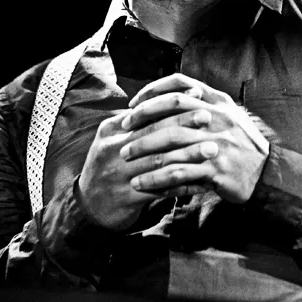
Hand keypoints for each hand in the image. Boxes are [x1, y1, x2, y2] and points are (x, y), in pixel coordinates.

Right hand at [77, 84, 214, 230]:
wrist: (89, 207)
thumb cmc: (112, 165)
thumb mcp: (116, 139)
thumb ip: (139, 121)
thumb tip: (176, 95)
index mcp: (111, 130)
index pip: (144, 112)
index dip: (172, 103)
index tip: (197, 95)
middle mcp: (113, 150)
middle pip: (153, 134)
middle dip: (184, 124)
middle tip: (209, 117)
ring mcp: (118, 175)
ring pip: (159, 161)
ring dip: (189, 155)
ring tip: (212, 149)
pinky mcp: (126, 198)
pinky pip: (161, 190)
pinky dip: (184, 185)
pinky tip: (203, 182)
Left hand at [120, 73, 270, 203]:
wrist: (267, 173)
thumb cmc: (241, 144)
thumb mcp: (228, 115)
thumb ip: (203, 104)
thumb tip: (169, 96)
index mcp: (218, 101)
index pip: (179, 84)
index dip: (152, 91)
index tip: (133, 104)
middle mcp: (218, 118)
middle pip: (171, 110)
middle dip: (141, 119)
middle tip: (123, 131)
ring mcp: (217, 143)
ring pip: (171, 141)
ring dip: (143, 149)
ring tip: (124, 157)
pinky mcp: (215, 170)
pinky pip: (178, 173)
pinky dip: (155, 179)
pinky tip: (140, 183)